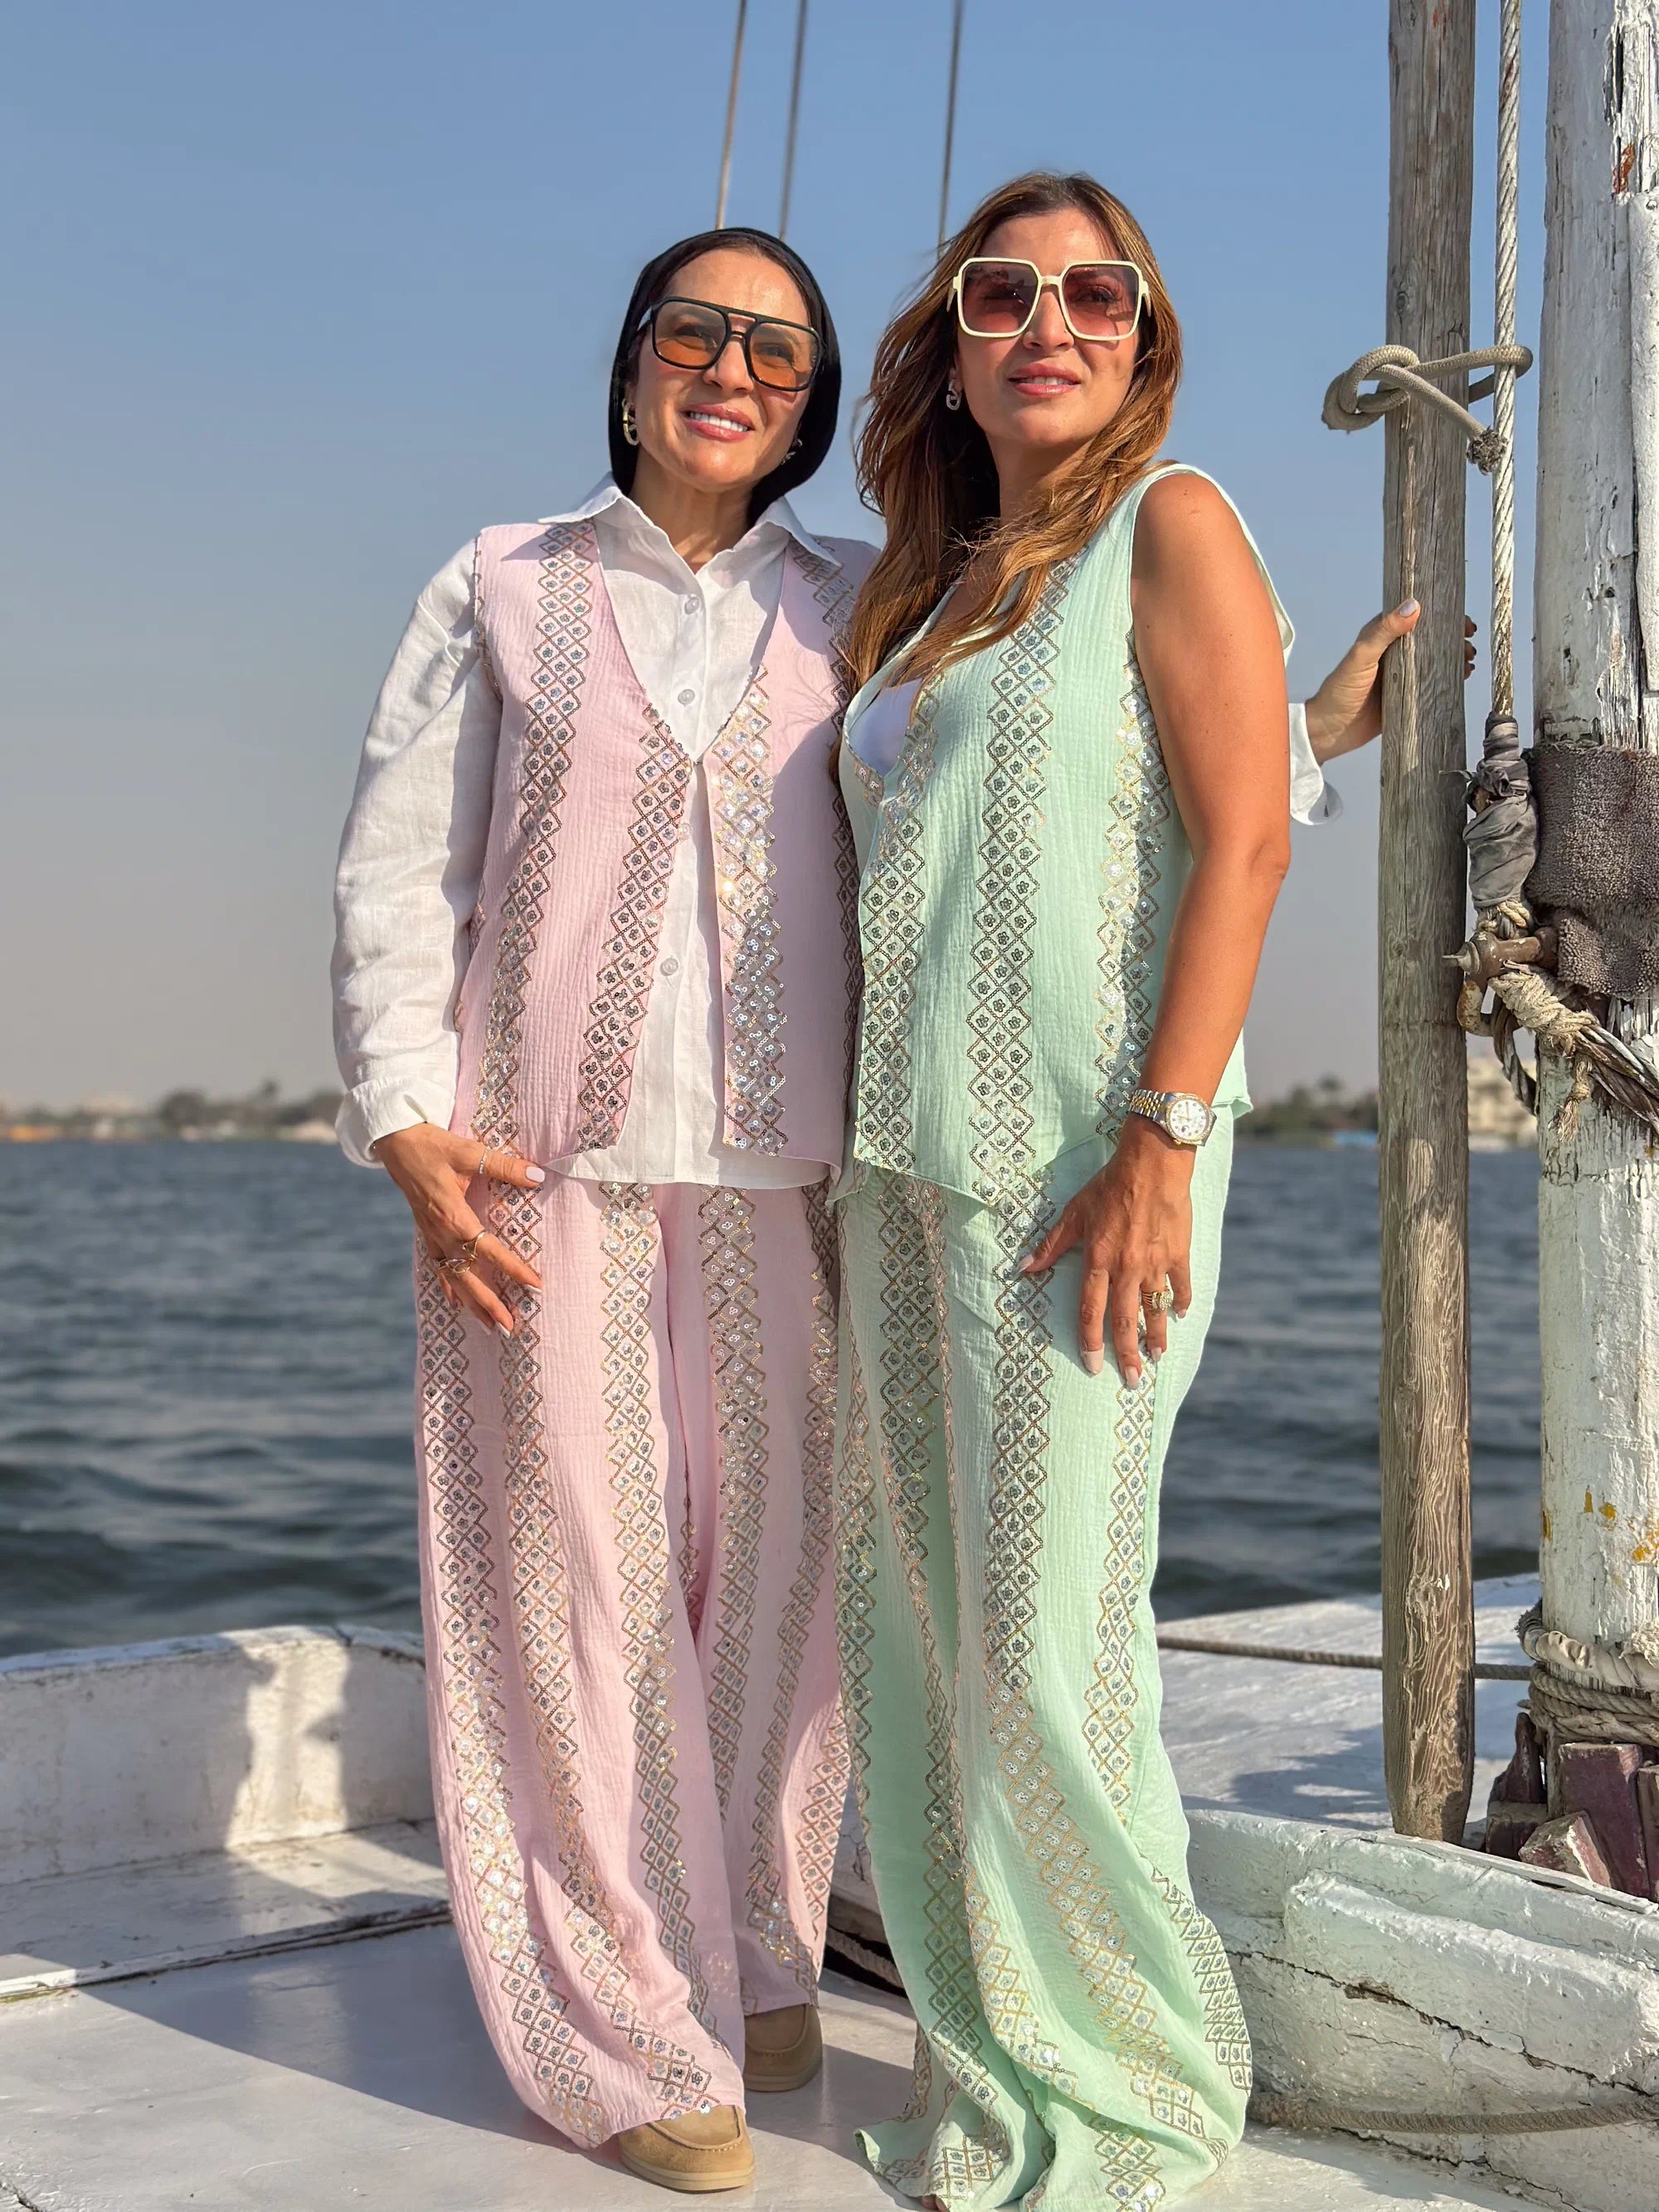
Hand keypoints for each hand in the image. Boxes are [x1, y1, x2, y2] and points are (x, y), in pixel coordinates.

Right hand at [373, 1123, 543, 1333]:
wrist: (396, 1142)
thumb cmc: (433, 1144)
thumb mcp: (469, 1152)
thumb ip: (504, 1166)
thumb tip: (539, 1175)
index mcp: (452, 1214)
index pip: (487, 1248)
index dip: (512, 1268)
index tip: (535, 1284)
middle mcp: (440, 1231)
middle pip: (467, 1276)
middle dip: (488, 1303)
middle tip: (510, 1327)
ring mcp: (430, 1234)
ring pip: (452, 1277)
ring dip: (471, 1302)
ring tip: (490, 1326)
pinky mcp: (425, 1231)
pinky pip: (438, 1265)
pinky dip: (448, 1286)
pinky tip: (455, 1303)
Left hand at [1021, 1118, 1193, 1387]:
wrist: (1153, 1164)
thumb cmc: (1109, 1185)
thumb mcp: (1074, 1212)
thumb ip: (1051, 1244)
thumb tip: (1024, 1267)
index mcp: (1099, 1261)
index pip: (1090, 1311)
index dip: (1090, 1342)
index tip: (1092, 1366)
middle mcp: (1127, 1269)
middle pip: (1124, 1320)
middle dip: (1126, 1354)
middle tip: (1131, 1381)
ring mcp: (1155, 1264)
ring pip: (1154, 1309)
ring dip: (1155, 1336)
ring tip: (1156, 1358)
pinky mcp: (1178, 1253)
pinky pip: (1181, 1285)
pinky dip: (1181, 1301)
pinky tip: (1180, 1314)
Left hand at [1303, 605, 1477, 762]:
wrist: (1332, 731)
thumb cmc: (1340, 691)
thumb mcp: (1362, 657)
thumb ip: (1384, 632)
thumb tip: (1413, 606)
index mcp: (1383, 637)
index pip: (1415, 617)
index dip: (1440, 615)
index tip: (1461, 619)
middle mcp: (1394, 653)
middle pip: (1430, 638)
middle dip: (1453, 637)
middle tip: (1469, 641)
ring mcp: (1402, 674)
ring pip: (1435, 659)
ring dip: (1454, 657)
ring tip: (1469, 660)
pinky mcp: (1407, 695)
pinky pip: (1432, 683)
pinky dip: (1449, 678)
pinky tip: (1462, 677)